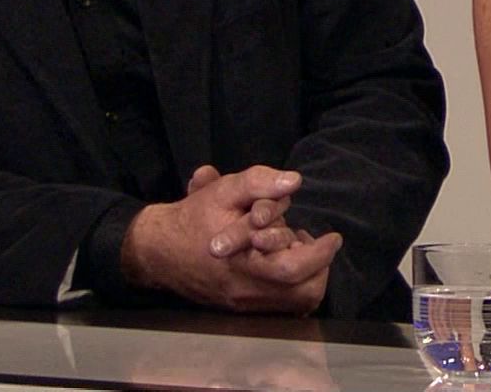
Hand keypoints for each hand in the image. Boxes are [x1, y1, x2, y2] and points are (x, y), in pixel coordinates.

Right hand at [123, 164, 342, 313]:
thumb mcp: (223, 191)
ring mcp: (244, 305)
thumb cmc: (193, 219)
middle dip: (320, 268)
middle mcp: (246, 291)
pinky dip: (292, 287)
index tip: (332, 237)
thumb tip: (293, 181)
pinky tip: (283, 262)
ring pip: (295, 305)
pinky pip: (281, 307)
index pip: (294, 270)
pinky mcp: (241, 309)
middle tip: (316, 244)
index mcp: (242, 264)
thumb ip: (258, 182)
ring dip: (308, 278)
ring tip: (298, 250)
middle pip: (303, 295)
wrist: (157, 251)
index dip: (320, 254)